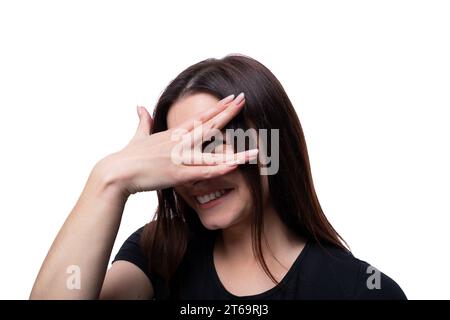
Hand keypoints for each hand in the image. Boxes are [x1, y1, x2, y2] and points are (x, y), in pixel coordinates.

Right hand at [95, 93, 257, 196]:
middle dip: (227, 112)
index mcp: (173, 133)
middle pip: (208, 124)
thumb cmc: (127, 156)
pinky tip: (235, 165)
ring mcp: (180, 156)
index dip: (217, 107)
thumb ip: (142, 121)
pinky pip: (204, 171)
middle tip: (244, 99)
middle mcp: (179, 141)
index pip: (200, 116)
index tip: (231, 98)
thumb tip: (139, 107)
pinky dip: (220, 168)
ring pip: (212, 150)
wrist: (116, 171)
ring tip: (256, 147)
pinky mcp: (178, 173)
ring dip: (236, 150)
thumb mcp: (138, 135)